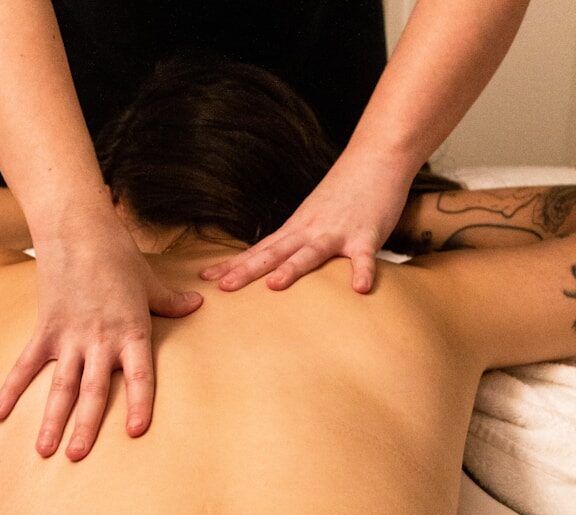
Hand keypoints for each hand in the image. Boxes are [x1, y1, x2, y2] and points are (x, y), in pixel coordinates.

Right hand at [0, 210, 202, 460]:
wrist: (77, 229)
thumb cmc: (118, 255)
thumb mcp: (150, 281)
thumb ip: (171, 302)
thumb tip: (196, 305)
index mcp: (131, 331)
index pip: (139, 375)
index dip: (138, 403)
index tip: (134, 432)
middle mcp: (100, 340)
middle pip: (93, 390)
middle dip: (85, 426)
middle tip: (77, 457)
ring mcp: (69, 336)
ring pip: (60, 385)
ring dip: (51, 419)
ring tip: (44, 451)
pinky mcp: (45, 328)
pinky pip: (26, 364)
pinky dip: (11, 388)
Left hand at [199, 149, 414, 292]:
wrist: (376, 157)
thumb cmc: (344, 192)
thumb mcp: (311, 216)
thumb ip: (295, 241)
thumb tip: (275, 264)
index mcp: (295, 228)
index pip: (258, 250)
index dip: (233, 264)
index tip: (206, 277)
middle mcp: (309, 230)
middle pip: (273, 253)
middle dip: (247, 271)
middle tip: (223, 287)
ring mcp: (336, 232)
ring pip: (311, 253)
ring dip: (293, 268)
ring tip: (275, 286)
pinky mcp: (366, 234)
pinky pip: (364, 257)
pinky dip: (362, 271)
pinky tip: (359, 289)